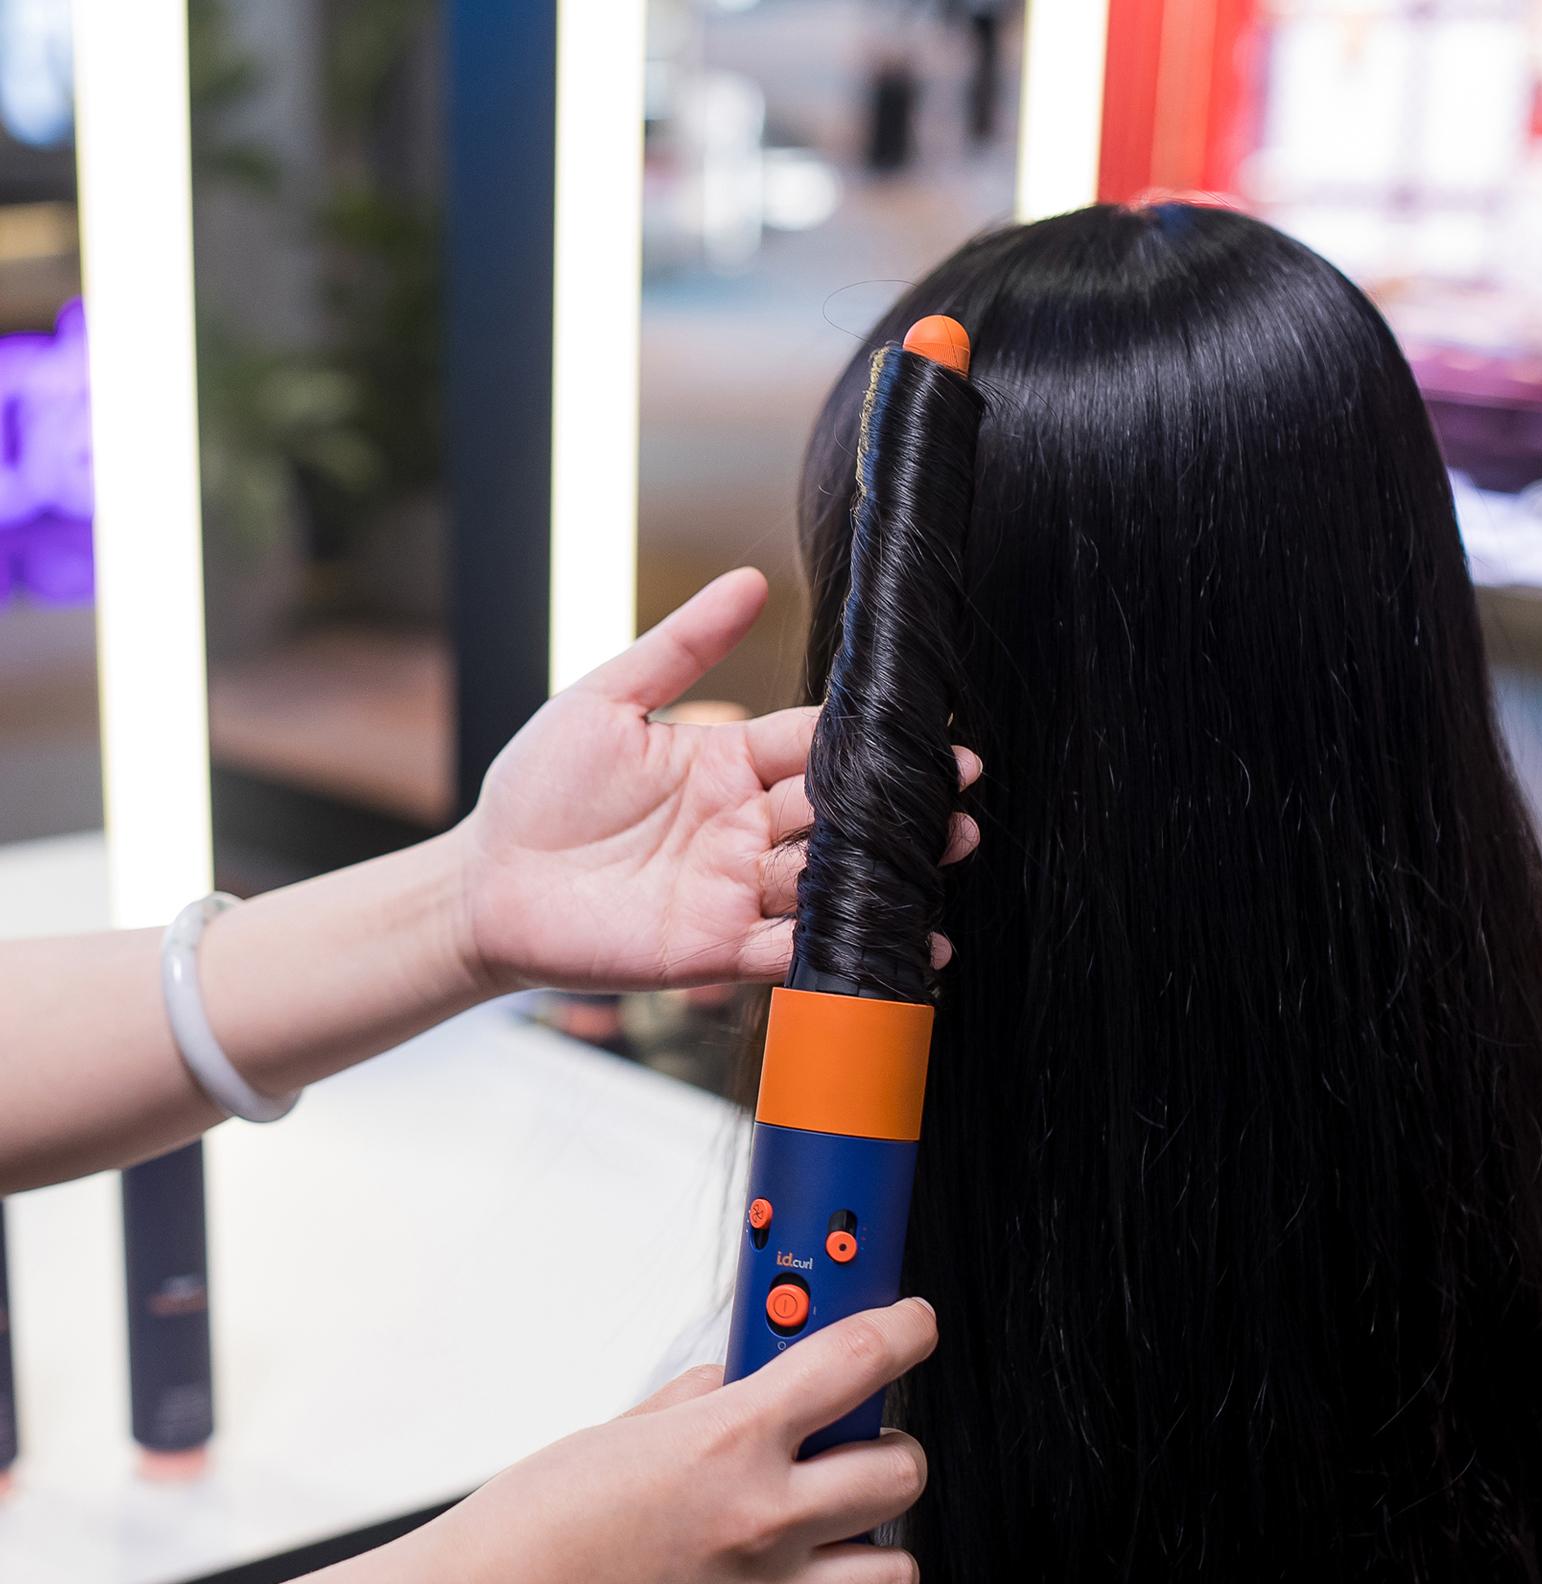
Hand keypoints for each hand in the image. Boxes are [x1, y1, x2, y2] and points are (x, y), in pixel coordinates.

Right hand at [416, 1298, 938, 1583]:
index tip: (915, 1327)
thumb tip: (746, 1380)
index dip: (905, 1332)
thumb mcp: (627, 1425)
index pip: (857, 1361)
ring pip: (896, 1575)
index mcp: (733, 1436)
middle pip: (900, 1472)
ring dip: (881, 1558)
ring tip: (845, 1554)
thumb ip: (704, 1398)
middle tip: (862, 1461)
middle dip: (892, 1457)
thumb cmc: (536, 1519)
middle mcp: (763, 1515)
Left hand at [452, 569, 980, 994]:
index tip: (934, 735)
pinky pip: (792, 950)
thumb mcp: (606, 699)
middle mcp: (744, 826)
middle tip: (957, 806)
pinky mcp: (715, 948)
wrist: (486, 883)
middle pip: (842, 815)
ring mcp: (735, 888)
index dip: (874, 742)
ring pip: (829, 881)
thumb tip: (751, 578)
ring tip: (942, 864)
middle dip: (901, 811)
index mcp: (728, 763)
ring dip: (887, 877)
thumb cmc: (539, 787)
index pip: (818, 745)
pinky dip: (844, 948)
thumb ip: (681, 646)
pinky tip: (903, 945)